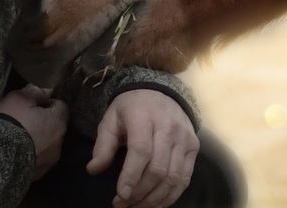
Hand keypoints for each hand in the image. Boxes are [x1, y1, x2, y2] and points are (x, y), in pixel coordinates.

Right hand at [0, 84, 69, 180]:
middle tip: (25, 121)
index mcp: (58, 122)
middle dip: (44, 123)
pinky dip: (31, 155)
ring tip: (19, 139)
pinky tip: (16, 153)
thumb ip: (37, 91)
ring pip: (48, 145)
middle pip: (55, 126)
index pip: (61, 106)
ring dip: (38, 141)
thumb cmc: (10, 123)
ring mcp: (49, 161)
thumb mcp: (20, 99)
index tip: (34, 105)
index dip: (48, 104)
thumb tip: (48, 88)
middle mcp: (59, 142)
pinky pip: (38, 160)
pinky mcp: (37, 175)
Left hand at [88, 89, 198, 207]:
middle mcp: (169, 128)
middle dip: (139, 193)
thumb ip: (103, 145)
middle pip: (158, 169)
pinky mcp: (193, 147)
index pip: (141, 151)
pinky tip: (155, 203)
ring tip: (136, 207)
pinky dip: (171, 195)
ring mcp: (184, 138)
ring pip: (173, 177)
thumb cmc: (131, 108)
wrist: (160, 91)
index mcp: (145, 118)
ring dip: (154, 199)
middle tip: (121, 205)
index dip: (131, 176)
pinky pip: (185, 177)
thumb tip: (94, 170)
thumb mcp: (111, 119)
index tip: (119, 196)